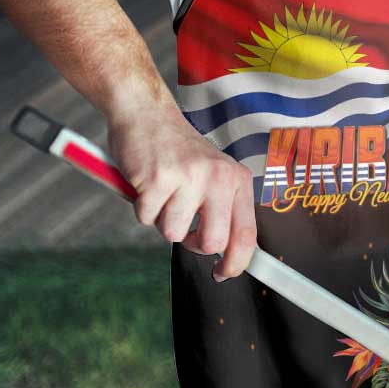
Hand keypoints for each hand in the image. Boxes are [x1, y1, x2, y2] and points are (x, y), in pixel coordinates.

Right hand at [107, 103, 256, 280]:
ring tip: (163, 192)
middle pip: (212, 242)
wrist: (146, 113)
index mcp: (237, 179)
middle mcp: (219, 177)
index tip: (223, 273)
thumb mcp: (214, 174)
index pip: (246, 234)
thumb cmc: (178, 151)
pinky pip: (146, 219)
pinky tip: (147, 184)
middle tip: (183, 226)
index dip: (236, 263)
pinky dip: (142, 208)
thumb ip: (223, 208)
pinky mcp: (158, 179)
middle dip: (193, 244)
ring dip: (162, 220)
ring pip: (173, 234)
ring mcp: (189, 177)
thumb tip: (228, 254)